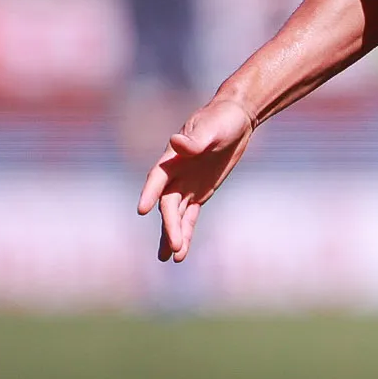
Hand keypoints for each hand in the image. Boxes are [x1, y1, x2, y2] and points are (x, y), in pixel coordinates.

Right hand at [137, 91, 253, 262]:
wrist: (235, 119)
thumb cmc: (221, 119)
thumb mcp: (211, 128)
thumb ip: (194, 140)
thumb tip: (176, 142)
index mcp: (172, 157)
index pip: (157, 178)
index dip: (150, 193)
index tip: (143, 210)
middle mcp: (175, 173)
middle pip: (168, 203)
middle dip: (169, 225)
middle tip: (173, 247)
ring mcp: (186, 184)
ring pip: (176, 214)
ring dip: (173, 235)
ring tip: (171, 258)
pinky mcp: (199, 192)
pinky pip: (190, 215)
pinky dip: (186, 232)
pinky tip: (181, 251)